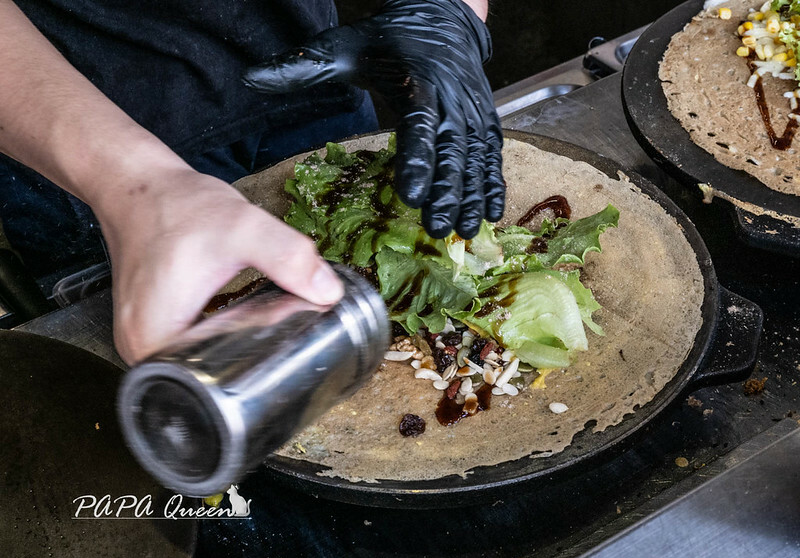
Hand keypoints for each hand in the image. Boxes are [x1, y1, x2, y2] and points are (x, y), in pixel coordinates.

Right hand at [96, 167, 342, 363]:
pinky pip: (191, 349)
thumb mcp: (242, 228)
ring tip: (272, 339)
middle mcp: (140, 351)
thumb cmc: (178, 206)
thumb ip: (286, 257)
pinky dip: (220, 340)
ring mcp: (142, 341)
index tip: (286, 360)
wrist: (139, 184)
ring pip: (199, 366)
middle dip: (250, 370)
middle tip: (288, 348)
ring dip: (235, 355)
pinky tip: (246, 327)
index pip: (209, 388)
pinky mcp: (152, 327)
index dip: (254, 378)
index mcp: (152, 342)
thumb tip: (329, 293)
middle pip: (205, 383)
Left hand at [243, 0, 504, 239]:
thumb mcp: (345, 47)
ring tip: (465, 230)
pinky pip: (492, 155)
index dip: (417, 160)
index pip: (418, 125)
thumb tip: (252, 78)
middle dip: (447, 192)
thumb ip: (304, 67)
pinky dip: (493, 184)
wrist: (442, 17)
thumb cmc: (389, 40)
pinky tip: (491, 214)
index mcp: (418, 82)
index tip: (409, 195)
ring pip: (476, 158)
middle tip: (437, 228)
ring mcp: (473, 111)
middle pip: (452, 151)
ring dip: (472, 196)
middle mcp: (451, 99)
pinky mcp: (485, 120)